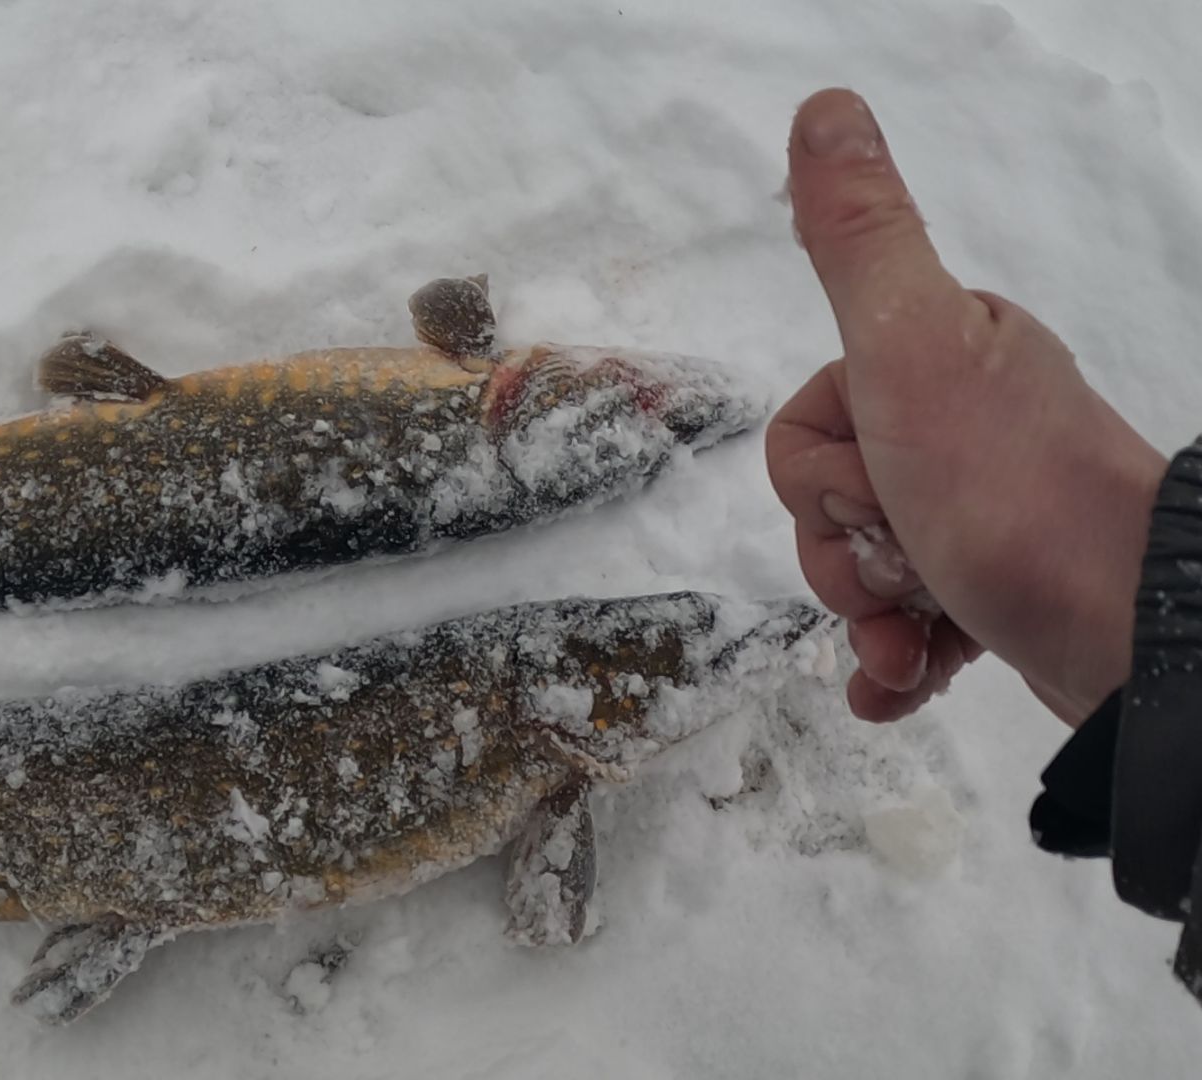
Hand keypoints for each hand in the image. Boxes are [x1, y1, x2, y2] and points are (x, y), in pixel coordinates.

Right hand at [767, 89, 1166, 724]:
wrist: (1124, 632)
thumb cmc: (1007, 489)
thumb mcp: (913, 345)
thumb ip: (858, 237)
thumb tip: (824, 105)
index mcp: (945, 359)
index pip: (805, 419)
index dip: (819, 468)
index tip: (884, 477)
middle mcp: (964, 429)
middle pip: (822, 497)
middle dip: (840, 549)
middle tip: (904, 556)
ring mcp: (978, 517)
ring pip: (854, 567)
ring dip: (863, 610)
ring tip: (913, 628)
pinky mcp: (993, 598)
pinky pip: (900, 630)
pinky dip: (889, 660)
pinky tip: (900, 679)